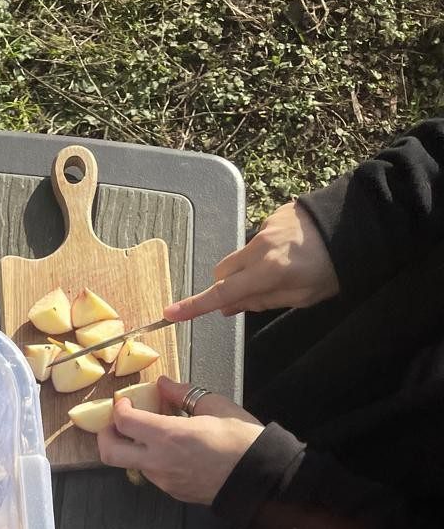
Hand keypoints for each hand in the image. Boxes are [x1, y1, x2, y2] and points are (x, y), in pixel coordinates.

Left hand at [97, 376, 262, 503]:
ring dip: (133, 449)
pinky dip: (153, 460)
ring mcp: (163, 481)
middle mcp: (158, 461)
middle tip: (116, 424)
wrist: (259, 477)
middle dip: (105, 436)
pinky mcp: (172, 492)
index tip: (124, 401)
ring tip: (152, 435)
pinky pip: (153, 474)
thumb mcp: (214, 406)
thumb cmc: (242, 439)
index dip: (118, 409)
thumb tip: (164, 384)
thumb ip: (183, 394)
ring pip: (132, 465)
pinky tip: (171, 450)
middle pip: (110, 453)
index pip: (123, 422)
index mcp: (168, 436)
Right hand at [166, 201, 338, 322]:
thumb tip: (229, 306)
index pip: (221, 293)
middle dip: (227, 285)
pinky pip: (259, 238)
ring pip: (241, 255)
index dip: (195, 306)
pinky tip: (293, 250)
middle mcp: (260, 247)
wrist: (359, 222)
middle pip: (223, 271)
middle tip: (248, 296)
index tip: (170, 314)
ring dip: (248, 268)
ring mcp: (266, 227)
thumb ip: (261, 301)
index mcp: (267, 271)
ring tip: (282, 270)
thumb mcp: (301, 296)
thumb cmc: (333, 268)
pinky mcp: (275, 214)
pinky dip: (265, 250)